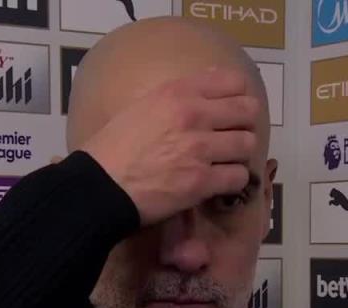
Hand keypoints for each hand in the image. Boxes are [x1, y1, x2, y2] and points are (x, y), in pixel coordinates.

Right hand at [79, 67, 260, 226]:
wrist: (100, 186)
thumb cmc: (112, 148)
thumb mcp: (141, 107)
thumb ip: (175, 97)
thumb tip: (205, 88)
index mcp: (177, 92)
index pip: (233, 81)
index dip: (237, 96)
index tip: (231, 110)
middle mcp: (193, 115)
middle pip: (248, 111)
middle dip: (243, 125)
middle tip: (232, 138)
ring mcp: (200, 148)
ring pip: (247, 144)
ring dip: (238, 155)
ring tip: (224, 162)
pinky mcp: (202, 181)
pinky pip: (238, 177)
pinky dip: (232, 182)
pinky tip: (219, 183)